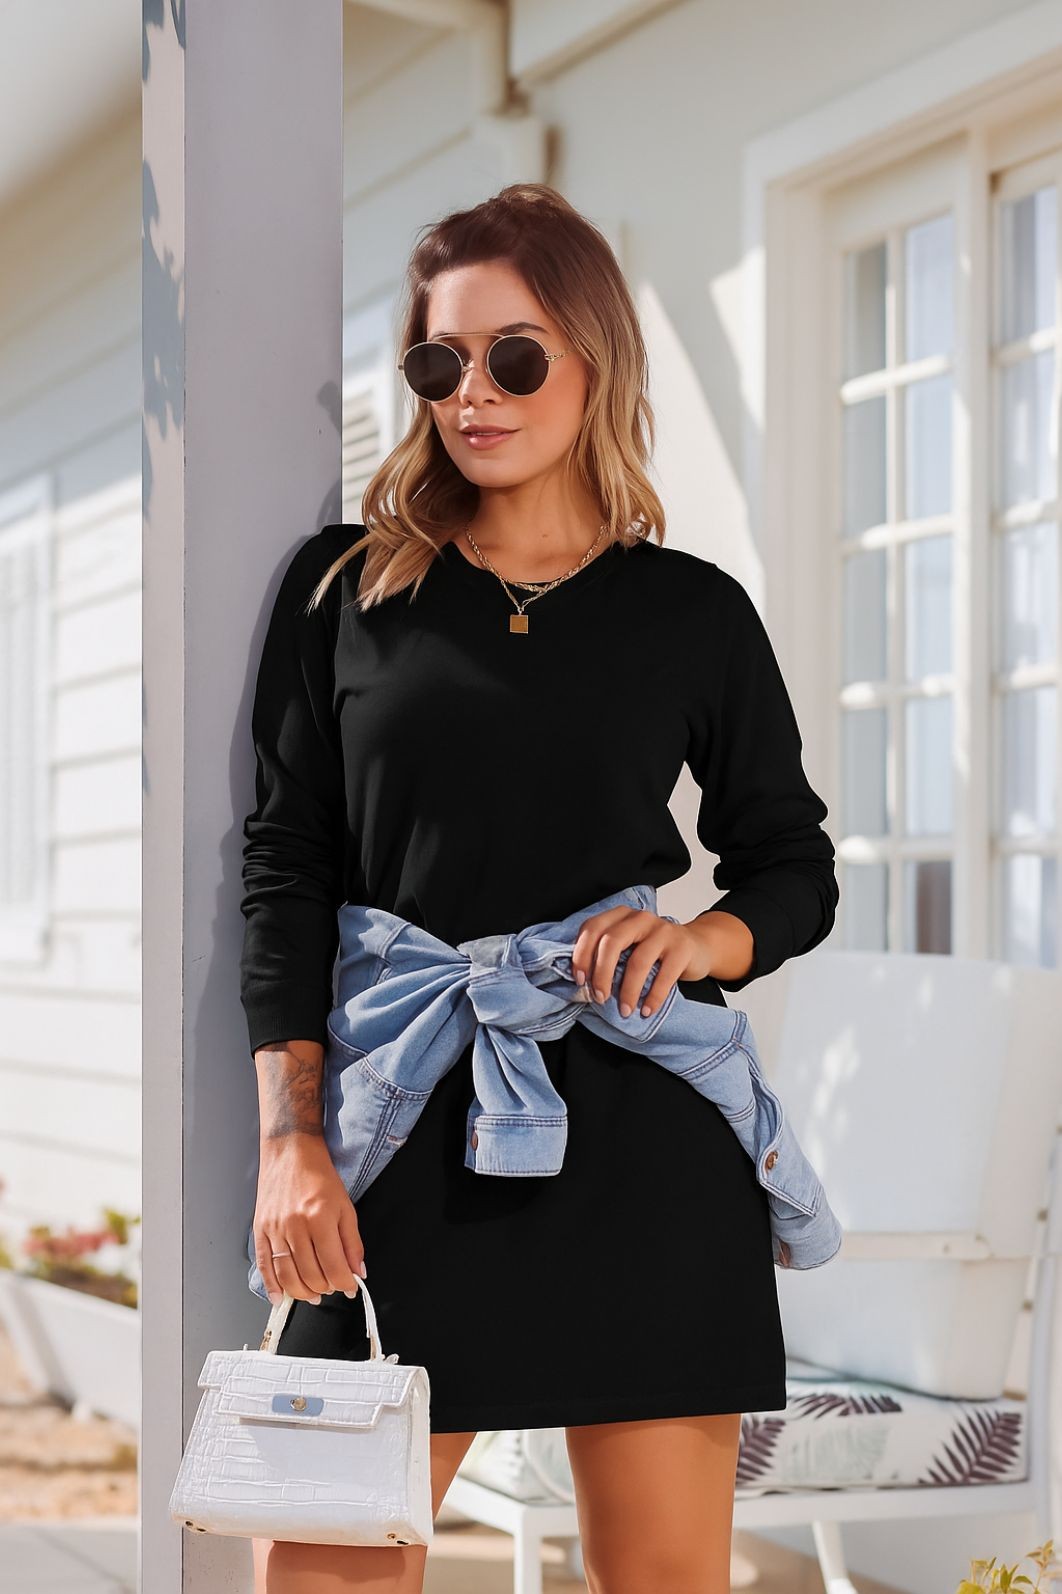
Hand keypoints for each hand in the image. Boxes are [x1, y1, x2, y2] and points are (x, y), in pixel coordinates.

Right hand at [253, 1133, 367, 1306]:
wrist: (290, 1153)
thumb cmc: (320, 1177)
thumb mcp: (346, 1207)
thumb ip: (353, 1243)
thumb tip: (358, 1272)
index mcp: (320, 1219)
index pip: (333, 1266)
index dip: (345, 1284)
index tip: (350, 1287)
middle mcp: (295, 1227)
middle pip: (310, 1275)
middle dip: (325, 1288)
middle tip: (332, 1287)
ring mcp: (275, 1229)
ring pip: (287, 1275)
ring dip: (302, 1292)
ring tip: (314, 1294)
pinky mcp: (260, 1230)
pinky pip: (264, 1265)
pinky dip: (272, 1286)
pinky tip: (281, 1298)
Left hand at [571, 903, 723, 1019]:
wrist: (695, 947)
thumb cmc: (654, 951)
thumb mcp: (628, 946)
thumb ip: (607, 955)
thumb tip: (582, 982)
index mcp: (621, 915)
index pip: (593, 928)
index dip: (582, 955)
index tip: (580, 981)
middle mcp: (640, 918)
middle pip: (611, 942)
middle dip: (601, 974)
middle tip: (599, 997)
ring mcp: (663, 931)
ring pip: (637, 961)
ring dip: (627, 991)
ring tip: (624, 1010)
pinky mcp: (682, 947)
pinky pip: (664, 976)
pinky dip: (653, 997)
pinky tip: (646, 1010)